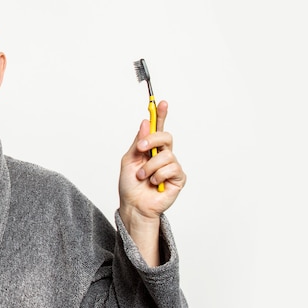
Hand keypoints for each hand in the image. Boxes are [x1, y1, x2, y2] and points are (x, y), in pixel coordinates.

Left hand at [118, 101, 185, 265]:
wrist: (133, 205)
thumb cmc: (130, 185)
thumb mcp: (129, 160)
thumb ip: (138, 142)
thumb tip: (145, 123)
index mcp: (150, 148)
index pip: (158, 128)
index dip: (160, 114)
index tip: (160, 102)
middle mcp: (163, 155)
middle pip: (166, 136)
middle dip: (152, 140)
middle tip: (141, 149)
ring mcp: (171, 166)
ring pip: (165, 155)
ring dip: (149, 167)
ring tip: (143, 177)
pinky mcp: (178, 178)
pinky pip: (171, 168)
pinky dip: (157, 176)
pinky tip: (154, 184)